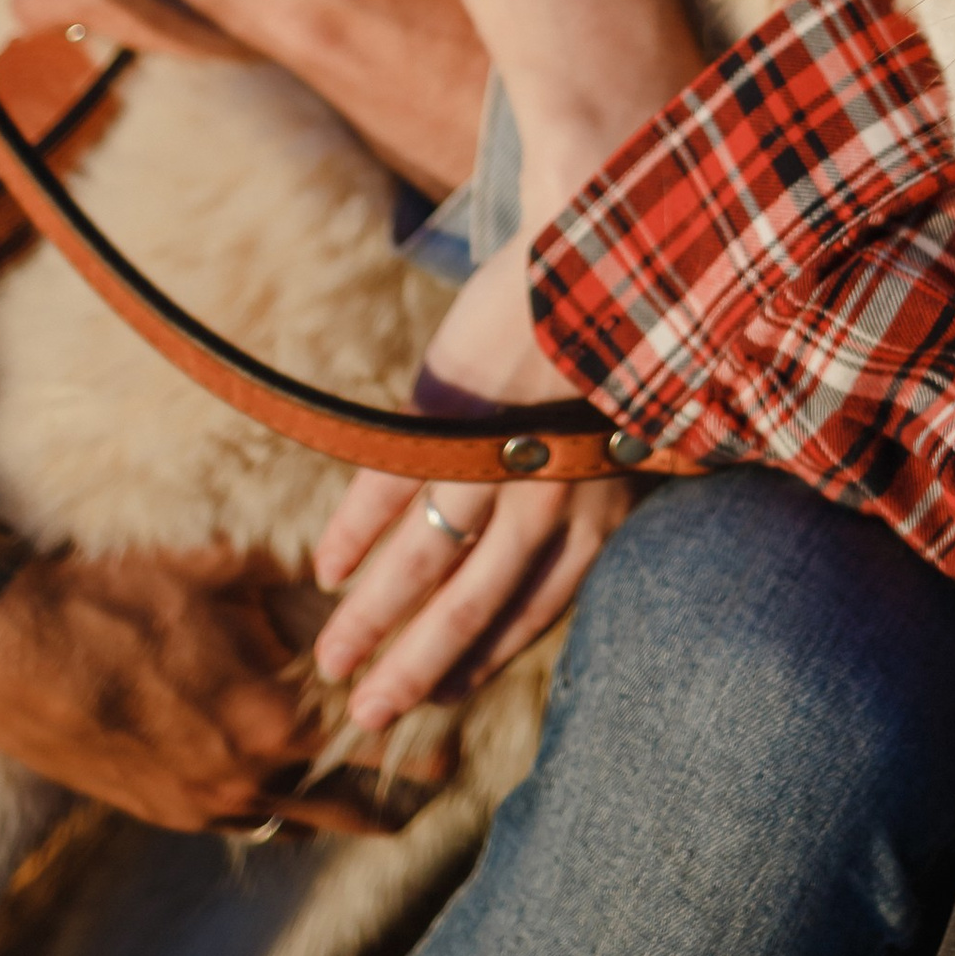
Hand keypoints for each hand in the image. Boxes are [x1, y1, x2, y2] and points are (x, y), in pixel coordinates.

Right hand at [0, 420, 423, 836]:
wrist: (3, 653)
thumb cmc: (111, 599)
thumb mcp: (217, 575)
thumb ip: (290, 597)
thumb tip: (344, 591)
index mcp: (269, 722)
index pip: (373, 731)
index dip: (420, 724)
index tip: (455, 716)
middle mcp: (244, 781)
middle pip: (351, 801)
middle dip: (400, 784)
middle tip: (443, 769)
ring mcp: (202, 808)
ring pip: (300, 819)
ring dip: (343, 806)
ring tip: (388, 798)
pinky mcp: (166, 814)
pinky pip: (249, 821)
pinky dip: (284, 807)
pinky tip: (302, 791)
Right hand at [311, 243, 628, 728]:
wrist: (613, 241)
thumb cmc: (624, 329)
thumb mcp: (629, 420)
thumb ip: (595, 478)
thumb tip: (566, 524)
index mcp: (603, 502)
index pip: (537, 604)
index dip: (485, 653)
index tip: (444, 692)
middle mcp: (553, 496)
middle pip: (472, 603)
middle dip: (415, 665)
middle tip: (370, 714)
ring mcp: (497, 456)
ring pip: (424, 562)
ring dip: (370, 617)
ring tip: (330, 662)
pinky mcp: (450, 413)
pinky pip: (390, 488)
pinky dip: (354, 531)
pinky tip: (325, 567)